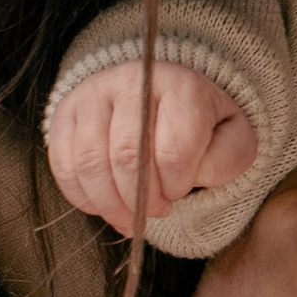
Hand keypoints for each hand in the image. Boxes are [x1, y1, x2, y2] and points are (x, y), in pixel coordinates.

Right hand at [47, 61, 257, 229]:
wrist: (163, 91)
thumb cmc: (201, 122)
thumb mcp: (232, 137)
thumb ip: (225, 159)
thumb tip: (190, 177)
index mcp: (181, 85)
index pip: (173, 150)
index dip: (176, 185)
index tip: (179, 191)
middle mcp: (133, 81)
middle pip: (127, 157)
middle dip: (141, 199)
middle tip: (155, 210)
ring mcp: (94, 93)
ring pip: (90, 163)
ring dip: (110, 204)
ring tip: (130, 215)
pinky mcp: (66, 111)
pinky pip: (63, 164)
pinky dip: (82, 196)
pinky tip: (105, 204)